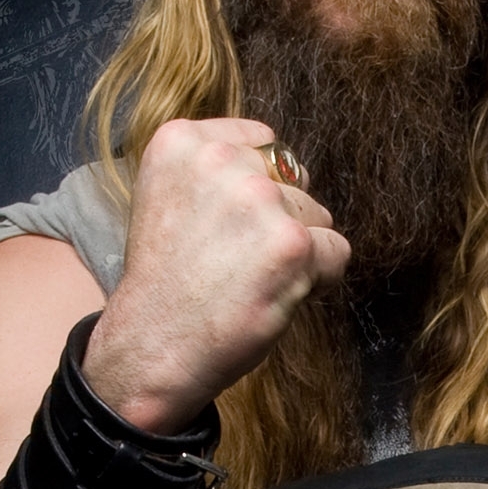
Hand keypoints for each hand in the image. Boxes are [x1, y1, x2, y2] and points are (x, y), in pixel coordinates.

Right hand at [82, 118, 350, 431]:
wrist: (151, 347)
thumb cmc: (165, 283)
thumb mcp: (170, 198)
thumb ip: (218, 172)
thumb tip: (285, 169)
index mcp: (181, 141)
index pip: (260, 142)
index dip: (255, 188)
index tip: (225, 224)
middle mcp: (219, 160)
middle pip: (290, 180)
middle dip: (276, 219)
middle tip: (233, 260)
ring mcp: (258, 199)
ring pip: (316, 215)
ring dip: (296, 250)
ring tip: (248, 279)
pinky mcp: (291, 242)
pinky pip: (336, 251)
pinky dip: (318, 278)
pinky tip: (274, 295)